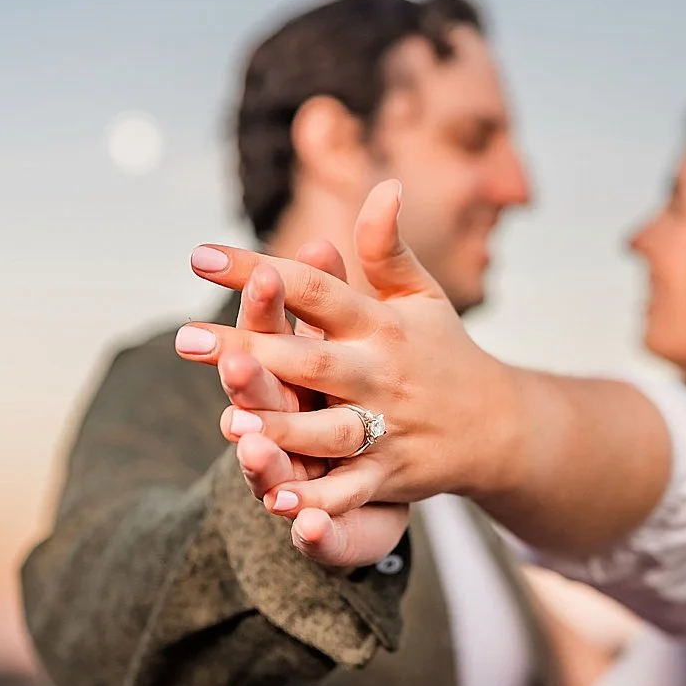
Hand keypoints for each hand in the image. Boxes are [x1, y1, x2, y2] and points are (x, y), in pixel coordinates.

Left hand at [175, 180, 519, 518]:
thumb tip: (386, 185)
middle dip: (247, 349)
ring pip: (327, 429)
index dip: (259, 270)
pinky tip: (276, 500)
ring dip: (281, 427)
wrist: (500, 426)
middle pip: (309, 359)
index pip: (314, 289)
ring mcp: (387, 426)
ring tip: (228, 417)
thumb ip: (388, 248)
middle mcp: (381, 373)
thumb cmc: (444, 352)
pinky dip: (319, 500)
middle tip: (186, 339)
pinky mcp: (391, 474)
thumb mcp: (421, 296)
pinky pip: (351, 489)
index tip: (200, 256)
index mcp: (380, 324)